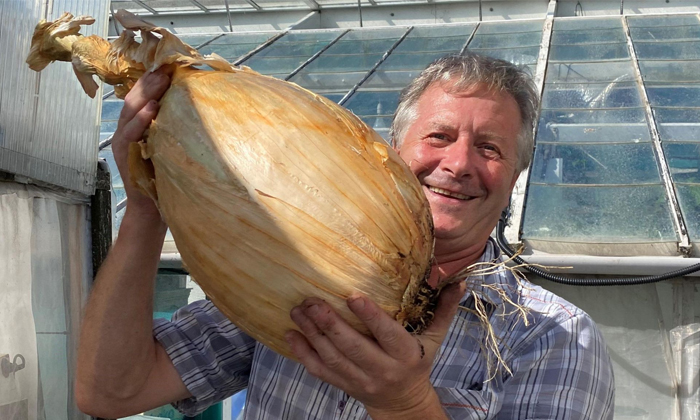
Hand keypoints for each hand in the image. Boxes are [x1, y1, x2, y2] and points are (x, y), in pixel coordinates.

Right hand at [112, 66, 172, 220]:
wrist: (152, 210)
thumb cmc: (166, 179)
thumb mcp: (171, 147)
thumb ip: (175, 128)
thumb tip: (196, 108)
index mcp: (138, 126)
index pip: (143, 96)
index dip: (154, 80)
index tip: (171, 66)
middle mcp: (127, 131)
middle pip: (135, 98)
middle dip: (150, 81)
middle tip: (166, 68)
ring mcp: (123, 142)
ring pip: (130, 111)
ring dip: (146, 94)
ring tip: (160, 80)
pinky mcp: (124, 155)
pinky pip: (130, 133)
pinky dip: (140, 120)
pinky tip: (152, 109)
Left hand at [286, 281, 465, 417]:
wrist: (404, 403)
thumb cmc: (418, 362)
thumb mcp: (435, 338)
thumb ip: (444, 309)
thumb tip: (458, 280)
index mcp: (405, 355)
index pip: (386, 334)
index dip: (369, 316)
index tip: (352, 295)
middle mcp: (381, 369)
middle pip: (352, 347)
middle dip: (330, 324)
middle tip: (312, 301)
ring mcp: (360, 380)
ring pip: (332, 358)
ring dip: (312, 334)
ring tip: (298, 310)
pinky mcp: (343, 385)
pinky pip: (320, 371)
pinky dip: (303, 353)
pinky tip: (291, 334)